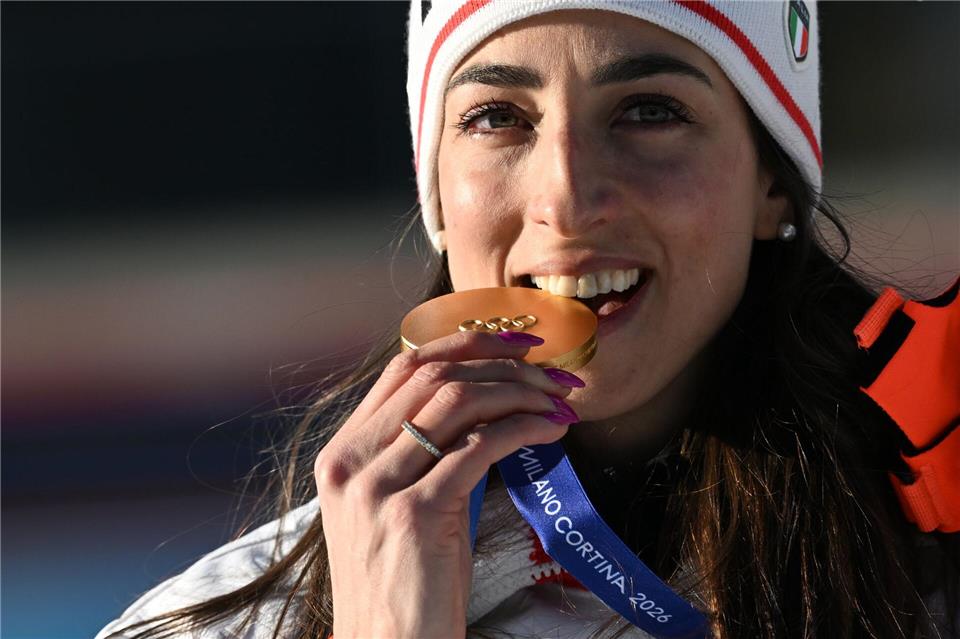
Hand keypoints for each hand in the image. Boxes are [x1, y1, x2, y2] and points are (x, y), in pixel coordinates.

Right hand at [314, 330, 582, 637]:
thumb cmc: (405, 584)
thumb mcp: (397, 505)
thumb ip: (421, 453)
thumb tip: (487, 405)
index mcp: (343, 454)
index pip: (402, 367)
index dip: (463, 343)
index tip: (514, 345)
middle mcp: (351, 462)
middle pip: (433, 374)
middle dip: (502, 364)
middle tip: (551, 373)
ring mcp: (378, 486)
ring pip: (458, 401)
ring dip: (520, 392)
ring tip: (559, 401)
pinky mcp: (415, 513)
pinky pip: (480, 446)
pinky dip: (524, 428)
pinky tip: (551, 432)